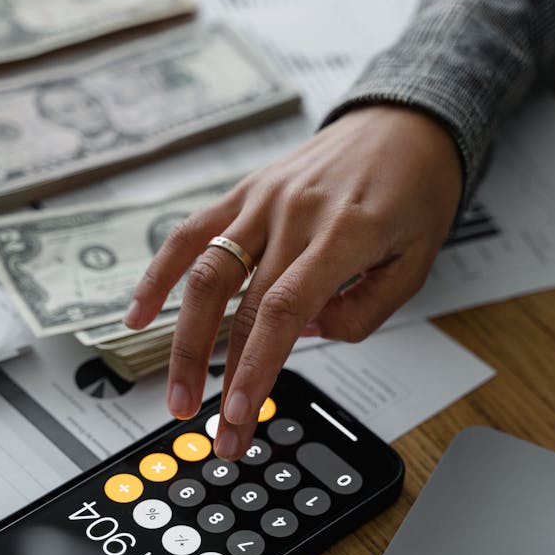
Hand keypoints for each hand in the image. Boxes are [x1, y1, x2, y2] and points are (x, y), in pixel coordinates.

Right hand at [125, 105, 462, 458]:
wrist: (404, 123)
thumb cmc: (415, 192)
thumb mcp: (415, 263)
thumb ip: (362, 312)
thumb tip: (302, 334)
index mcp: (344, 233)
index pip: (282, 311)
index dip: (256, 368)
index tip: (240, 415)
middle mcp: (295, 213)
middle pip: (240, 305)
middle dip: (222, 378)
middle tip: (214, 432)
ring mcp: (264, 199)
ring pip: (205, 274)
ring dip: (184, 341)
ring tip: (175, 394)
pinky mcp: (245, 191)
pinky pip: (191, 232)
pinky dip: (160, 274)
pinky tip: (139, 315)